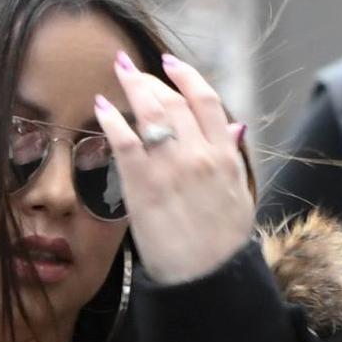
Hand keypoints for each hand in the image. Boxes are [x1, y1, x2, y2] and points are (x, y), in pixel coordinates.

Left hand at [96, 52, 255, 285]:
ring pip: (150, 112)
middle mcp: (199, 154)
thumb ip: (234, 157)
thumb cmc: (224, 243)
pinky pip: (124, 140)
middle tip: (132, 68)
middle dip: (150, 78)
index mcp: (225, 155)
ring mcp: (170, 167)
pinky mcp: (143, 184)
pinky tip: (100, 107)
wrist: (206, 277)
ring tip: (117, 73)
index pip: (207, 101)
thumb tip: (235, 126)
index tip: (171, 64)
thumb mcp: (240, 194)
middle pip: (173, 100)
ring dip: (131, 87)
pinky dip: (111, 119)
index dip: (187, 77)